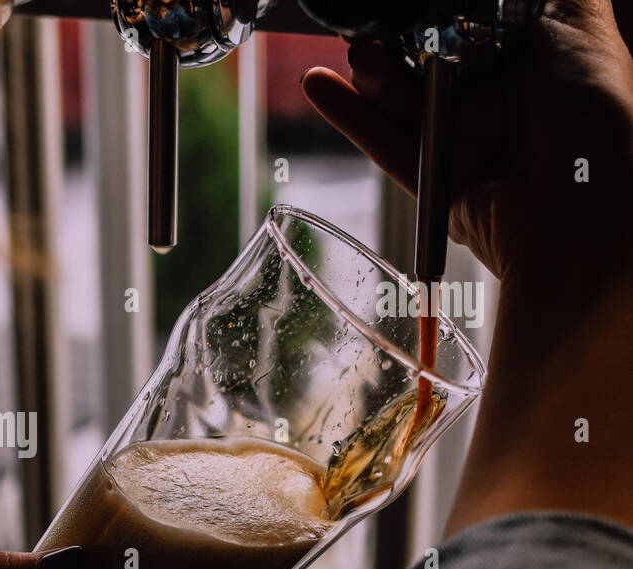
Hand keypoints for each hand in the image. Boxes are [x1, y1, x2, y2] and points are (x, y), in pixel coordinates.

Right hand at [301, 0, 632, 296]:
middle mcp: (499, 101)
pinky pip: (386, 145)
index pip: (466, 26)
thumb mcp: (578, 20)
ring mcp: (465, 142)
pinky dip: (350, 115)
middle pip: (428, 61)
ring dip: (373, 75)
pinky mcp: (435, 182)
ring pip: (403, 101)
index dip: (434, 15)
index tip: (408, 6)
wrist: (582, 202)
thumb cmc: (595, 112)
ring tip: (361, 58)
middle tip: (375, 28)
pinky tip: (320, 85)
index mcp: (534, 60)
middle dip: (397, 42)